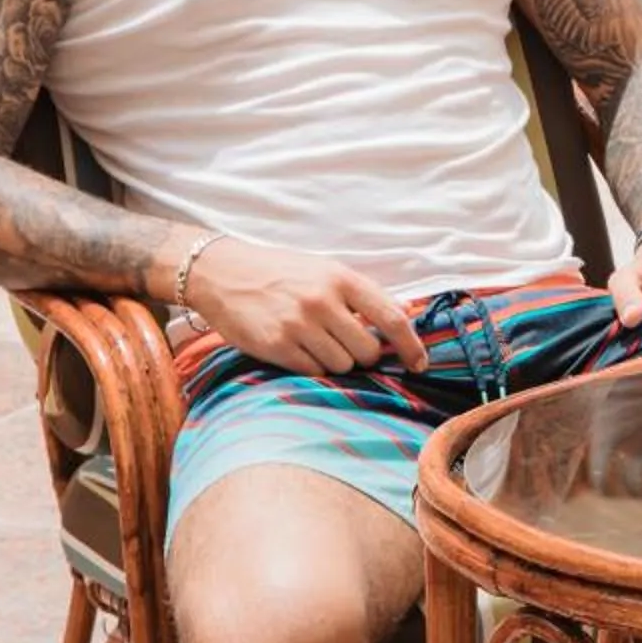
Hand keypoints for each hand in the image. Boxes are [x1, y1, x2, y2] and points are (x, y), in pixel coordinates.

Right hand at [187, 236, 431, 376]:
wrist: (222, 273)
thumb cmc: (280, 272)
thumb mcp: (324, 270)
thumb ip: (362, 294)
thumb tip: (404, 314)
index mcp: (341, 278)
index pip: (391, 317)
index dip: (410, 345)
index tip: (419, 363)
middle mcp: (322, 300)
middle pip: (367, 351)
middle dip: (363, 355)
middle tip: (345, 344)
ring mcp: (298, 324)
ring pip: (341, 365)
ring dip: (336, 362)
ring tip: (315, 342)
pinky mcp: (276, 346)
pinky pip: (313, 372)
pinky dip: (312, 367)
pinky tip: (297, 349)